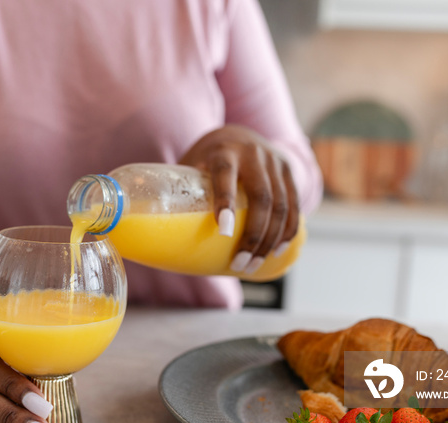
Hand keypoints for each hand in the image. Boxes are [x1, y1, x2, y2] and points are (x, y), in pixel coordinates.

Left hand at [180, 124, 298, 274]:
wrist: (239, 133)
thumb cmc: (207, 158)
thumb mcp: (192, 165)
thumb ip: (181, 189)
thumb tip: (153, 230)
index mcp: (223, 151)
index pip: (225, 176)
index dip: (225, 202)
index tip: (223, 232)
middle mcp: (253, 153)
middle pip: (261, 197)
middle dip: (253, 235)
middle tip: (240, 264)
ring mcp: (275, 161)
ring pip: (282, 205)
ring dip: (270, 240)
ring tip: (254, 265)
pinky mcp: (289, 171)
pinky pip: (295, 205)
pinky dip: (288, 231)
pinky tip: (277, 249)